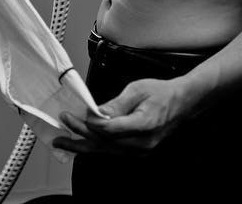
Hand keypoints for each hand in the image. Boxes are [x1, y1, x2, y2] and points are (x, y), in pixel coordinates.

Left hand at [53, 77, 197, 154]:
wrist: (181, 103)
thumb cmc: (161, 93)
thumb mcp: (137, 90)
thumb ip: (116, 104)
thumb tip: (96, 113)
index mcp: (143, 125)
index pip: (109, 130)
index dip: (89, 124)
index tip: (74, 116)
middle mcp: (141, 143)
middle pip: (104, 144)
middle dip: (79, 138)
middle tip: (61, 134)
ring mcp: (140, 150)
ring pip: (106, 151)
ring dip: (84, 146)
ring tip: (64, 143)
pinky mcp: (137, 150)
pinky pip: (113, 151)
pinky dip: (96, 147)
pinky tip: (83, 144)